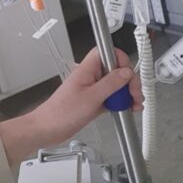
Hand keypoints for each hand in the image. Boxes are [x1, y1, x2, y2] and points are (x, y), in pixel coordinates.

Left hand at [0, 48, 142, 167]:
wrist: (48, 129)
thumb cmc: (62, 112)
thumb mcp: (91, 97)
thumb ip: (111, 83)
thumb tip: (126, 72)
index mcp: (86, 69)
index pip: (107, 53)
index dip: (121, 60)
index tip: (128, 74)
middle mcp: (90, 77)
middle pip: (115, 70)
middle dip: (129, 81)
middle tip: (134, 94)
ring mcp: (92, 89)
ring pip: (115, 85)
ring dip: (127, 93)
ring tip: (134, 104)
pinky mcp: (94, 101)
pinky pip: (111, 97)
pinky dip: (121, 102)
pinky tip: (127, 108)